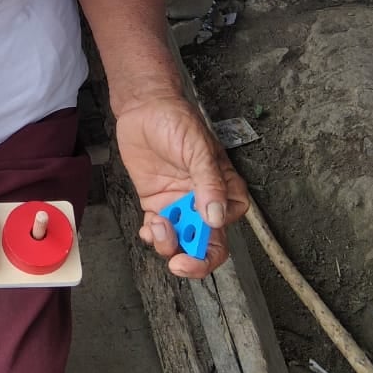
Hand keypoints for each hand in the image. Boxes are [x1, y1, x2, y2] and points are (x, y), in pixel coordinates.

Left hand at [115, 95, 249, 278]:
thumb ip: (209, 182)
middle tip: (180, 264)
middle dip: (195, 259)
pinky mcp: (156, 201)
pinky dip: (153, 236)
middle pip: (206, 241)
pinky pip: (158, 229)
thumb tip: (216, 216)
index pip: (229, 221)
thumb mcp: (197, 148)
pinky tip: (148, 228)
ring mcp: (178, 202)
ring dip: (169, 245)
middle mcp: (202, 199)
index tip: (203, 231)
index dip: (217, 236)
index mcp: (222, 186)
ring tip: (157, 227)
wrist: (143, 107)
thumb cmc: (176, 119)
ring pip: (181, 240)